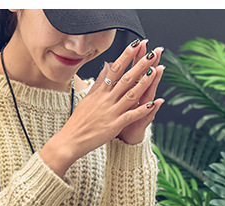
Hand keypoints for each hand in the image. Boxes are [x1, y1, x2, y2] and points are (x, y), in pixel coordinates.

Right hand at [39, 40, 164, 175]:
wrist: (70, 141)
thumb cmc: (78, 121)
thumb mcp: (87, 98)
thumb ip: (98, 82)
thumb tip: (106, 66)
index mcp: (100, 93)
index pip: (115, 70)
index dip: (126, 57)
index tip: (136, 45)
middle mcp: (106, 100)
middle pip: (125, 79)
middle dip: (139, 65)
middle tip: (152, 53)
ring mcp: (110, 112)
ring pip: (130, 95)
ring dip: (143, 83)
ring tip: (154, 71)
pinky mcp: (114, 126)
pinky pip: (130, 116)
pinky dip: (142, 110)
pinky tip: (152, 103)